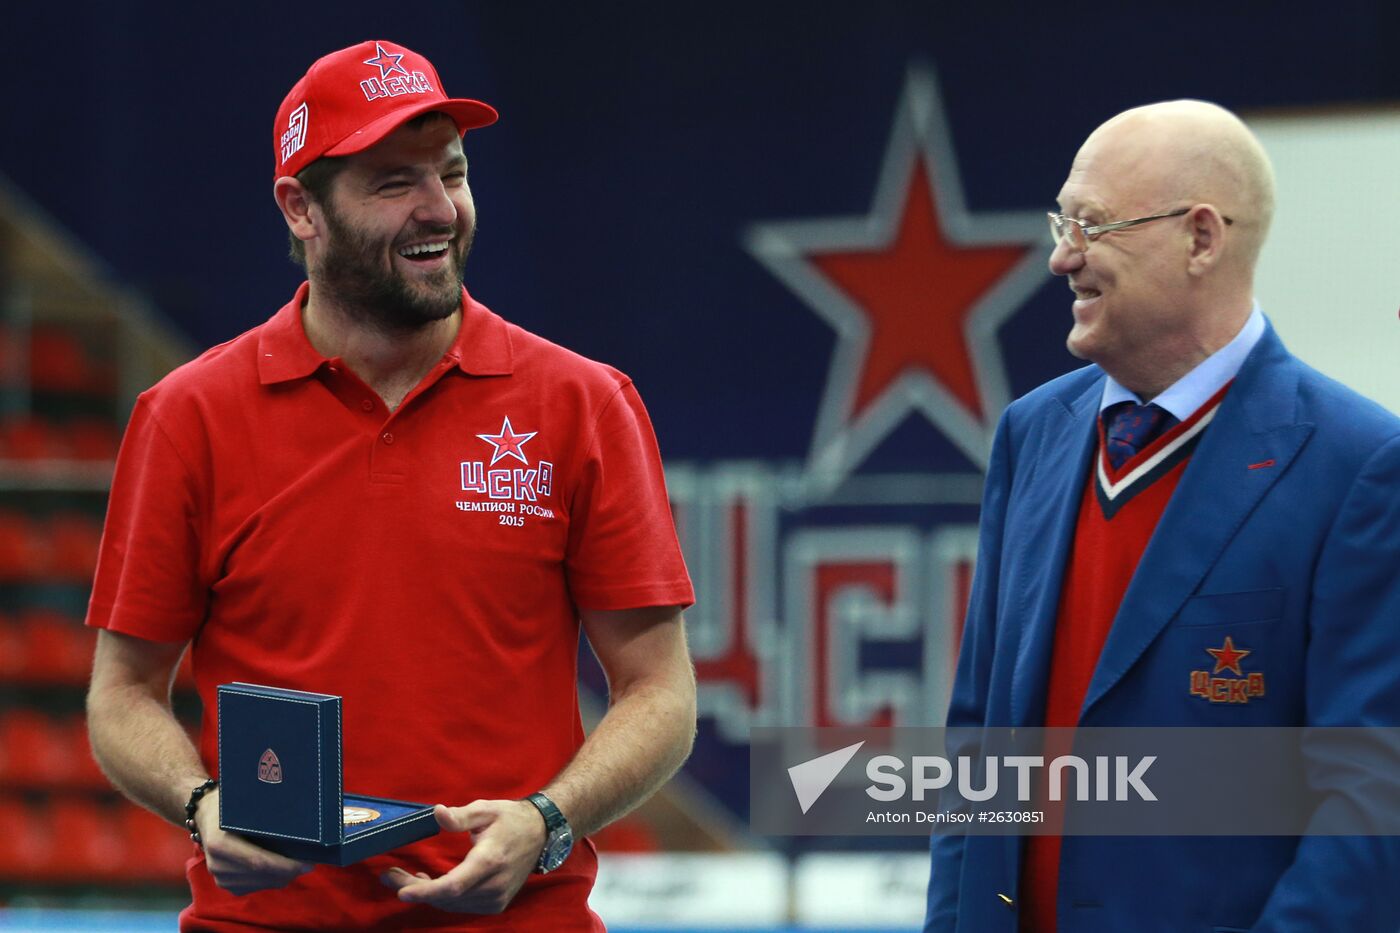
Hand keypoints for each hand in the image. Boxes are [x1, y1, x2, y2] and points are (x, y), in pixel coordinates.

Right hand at [194, 787, 314, 894]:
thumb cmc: (231, 803)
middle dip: (290, 871)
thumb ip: (265, 816)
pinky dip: (271, 878)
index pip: (259, 862)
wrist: (204, 814)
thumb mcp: (244, 803)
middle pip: (263, 875)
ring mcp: (219, 877)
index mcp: (220, 844)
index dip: (286, 865)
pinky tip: (280, 866)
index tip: (308, 863)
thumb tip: (301, 822)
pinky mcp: (225, 884)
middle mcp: (217, 864)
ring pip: (262, 883)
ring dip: (282, 876)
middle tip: (310, 862)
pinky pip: (255, 886)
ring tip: (297, 862)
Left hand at [381, 800, 545, 913]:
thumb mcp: (485, 809)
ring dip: (427, 893)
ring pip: (452, 905)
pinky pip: (462, 906)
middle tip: (390, 876)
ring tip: (409, 875)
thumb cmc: (510, 818)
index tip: (402, 892)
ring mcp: (496, 898)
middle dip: (415, 889)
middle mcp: (494, 885)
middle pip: (447, 897)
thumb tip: (437, 813)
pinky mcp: (496, 903)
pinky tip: (433, 882)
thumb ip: (459, 816)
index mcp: (489, 860)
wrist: (541, 833)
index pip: (454, 886)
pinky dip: (444, 897)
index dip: (426, 892)